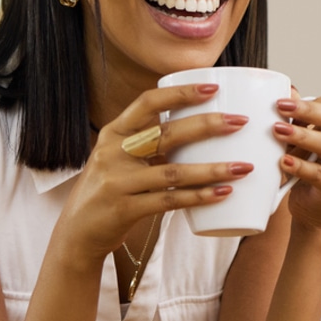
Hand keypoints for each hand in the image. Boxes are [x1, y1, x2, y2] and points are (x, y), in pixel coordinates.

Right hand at [57, 83, 254, 263]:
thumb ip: (146, 142)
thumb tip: (195, 125)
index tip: (212, 88)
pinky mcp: (125, 209)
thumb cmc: (108, 190)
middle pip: (167, 134)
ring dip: (212, 169)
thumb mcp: (117, 158)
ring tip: (243, 167)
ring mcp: (118, 182)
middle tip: (239, 122)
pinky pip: (169, 201)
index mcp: (113, 133)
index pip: (147, 103)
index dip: (180, 93)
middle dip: (207, 125)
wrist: (77, 232)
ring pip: (174, 172)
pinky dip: (198, 197)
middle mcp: (113, 153)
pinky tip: (222, 194)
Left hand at [272, 88, 320, 232]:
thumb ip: (295, 116)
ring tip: (277, 131)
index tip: (283, 99)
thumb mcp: (297, 138)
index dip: (316, 97)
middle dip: (308, 111)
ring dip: (301, 136)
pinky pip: (319, 174)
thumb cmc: (304, 165)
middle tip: (279, 107)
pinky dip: (299, 166)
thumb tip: (288, 90)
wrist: (310, 207)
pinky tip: (282, 161)